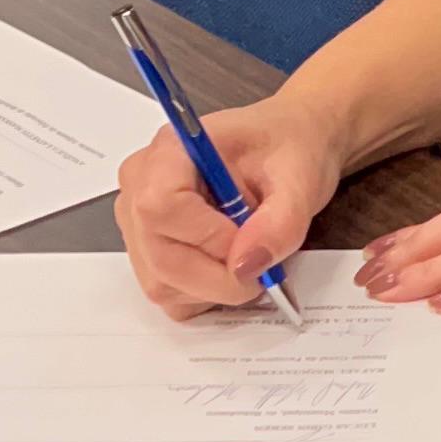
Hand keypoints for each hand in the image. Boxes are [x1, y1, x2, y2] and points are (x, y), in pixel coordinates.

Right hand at [115, 90, 347, 319]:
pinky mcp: (149, 252)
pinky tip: (229, 262)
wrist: (288, 150)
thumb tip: (247, 264)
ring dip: (216, 285)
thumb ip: (280, 222)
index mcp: (171, 150)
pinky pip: (169, 294)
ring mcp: (139, 222)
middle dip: (220, 276)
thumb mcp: (301, 176)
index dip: (209, 238)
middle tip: (262, 264)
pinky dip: (206, 294)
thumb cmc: (288, 147)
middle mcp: (143, 184)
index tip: (250, 240)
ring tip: (246, 250)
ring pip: (162, 284)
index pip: (161, 207)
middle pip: (160, 256)